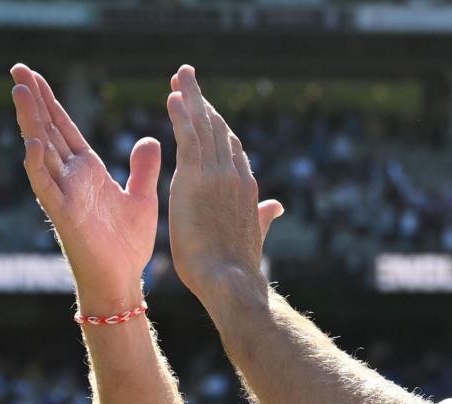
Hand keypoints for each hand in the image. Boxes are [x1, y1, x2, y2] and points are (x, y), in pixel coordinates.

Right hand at [9, 63, 159, 313]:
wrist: (122, 280)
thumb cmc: (127, 243)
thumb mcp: (141, 197)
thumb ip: (143, 168)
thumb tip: (150, 138)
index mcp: (87, 171)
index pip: (64, 128)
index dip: (51, 101)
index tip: (35, 75)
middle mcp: (70, 178)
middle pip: (48, 131)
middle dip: (34, 100)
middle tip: (17, 68)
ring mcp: (64, 194)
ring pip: (41, 152)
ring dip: (30, 123)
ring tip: (20, 92)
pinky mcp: (64, 214)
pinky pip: (47, 187)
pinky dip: (38, 166)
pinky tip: (34, 143)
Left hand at [165, 65, 283, 301]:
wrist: (231, 280)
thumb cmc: (238, 266)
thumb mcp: (253, 234)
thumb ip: (263, 216)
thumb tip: (278, 206)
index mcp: (245, 187)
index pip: (231, 147)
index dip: (216, 124)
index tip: (203, 106)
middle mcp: (234, 175)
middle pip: (218, 128)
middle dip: (202, 101)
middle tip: (188, 76)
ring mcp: (217, 176)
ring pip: (203, 127)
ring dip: (191, 98)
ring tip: (181, 75)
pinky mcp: (196, 180)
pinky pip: (188, 139)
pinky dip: (181, 116)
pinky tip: (173, 97)